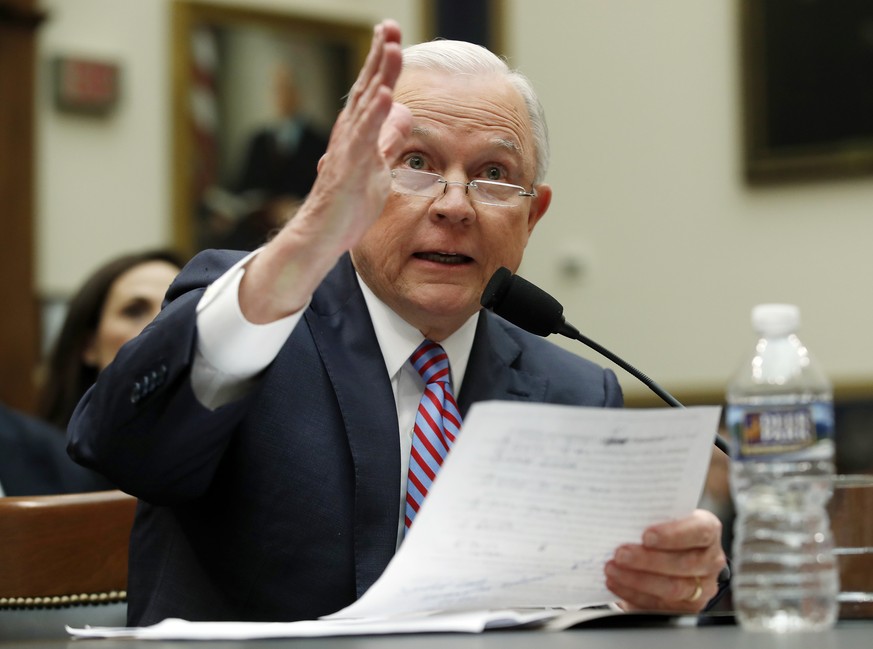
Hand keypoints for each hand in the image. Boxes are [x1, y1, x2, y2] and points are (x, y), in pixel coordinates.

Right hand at [240, 19, 411, 322]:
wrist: (323, 235)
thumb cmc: (348, 203)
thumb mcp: (378, 166)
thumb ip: (389, 138)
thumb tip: (405, 111)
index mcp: (359, 131)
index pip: (374, 89)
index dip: (384, 61)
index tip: (392, 33)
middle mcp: (351, 133)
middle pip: (368, 87)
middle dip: (380, 55)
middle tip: (389, 25)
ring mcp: (349, 149)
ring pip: (366, 105)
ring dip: (380, 75)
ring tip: (392, 48)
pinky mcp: (349, 168)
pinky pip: (364, 138)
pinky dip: (375, 116)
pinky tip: (387, 95)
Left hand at [604, 509, 725, 612]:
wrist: (671, 551)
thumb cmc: (663, 528)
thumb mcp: (662, 516)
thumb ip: (650, 516)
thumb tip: (620, 519)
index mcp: (708, 530)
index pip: (700, 531)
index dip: (673, 534)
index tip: (646, 535)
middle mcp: (710, 559)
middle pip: (684, 563)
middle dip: (648, 560)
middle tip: (620, 554)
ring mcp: (703, 587)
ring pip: (673, 588)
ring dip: (637, 579)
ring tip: (612, 569)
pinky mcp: (687, 608)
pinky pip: (660, 605)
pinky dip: (633, 594)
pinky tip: (616, 583)